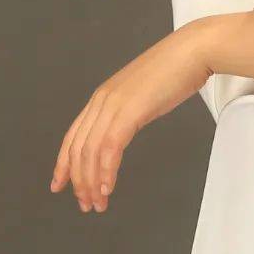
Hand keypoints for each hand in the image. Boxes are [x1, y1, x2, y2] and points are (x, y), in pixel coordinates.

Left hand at [49, 23, 211, 213]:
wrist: (193, 51)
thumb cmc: (175, 69)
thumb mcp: (142, 92)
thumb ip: (128, 109)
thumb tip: (124, 130)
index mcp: (104, 95)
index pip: (73, 135)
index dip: (63, 164)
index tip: (60, 184)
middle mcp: (103, 100)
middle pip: (78, 148)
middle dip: (79, 181)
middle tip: (86, 203)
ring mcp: (115, 104)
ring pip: (91, 152)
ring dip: (92, 182)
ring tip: (99, 202)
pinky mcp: (130, 111)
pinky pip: (110, 148)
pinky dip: (106, 171)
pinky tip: (109, 187)